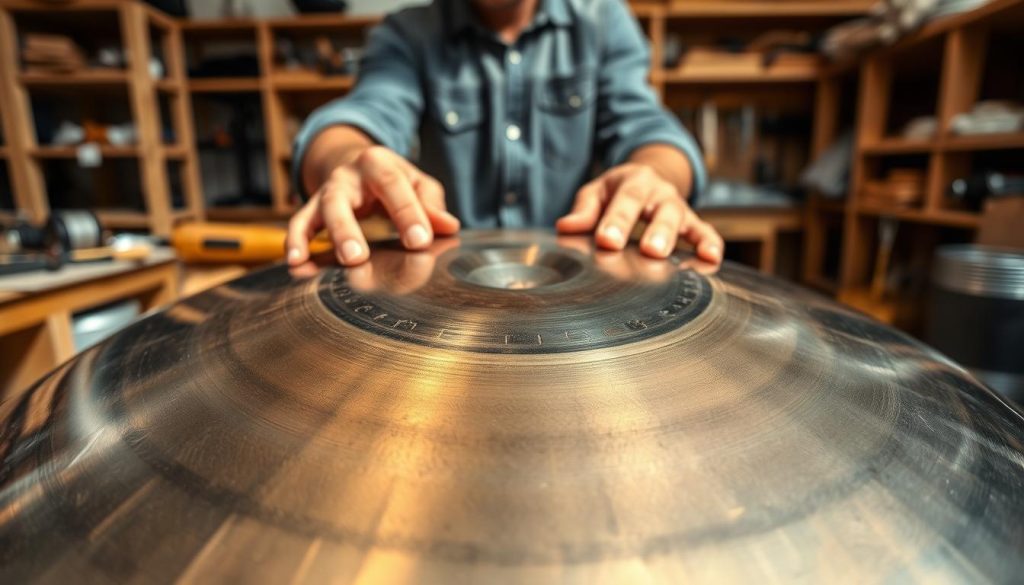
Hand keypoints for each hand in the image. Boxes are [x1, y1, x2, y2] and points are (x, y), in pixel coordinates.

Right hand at [287, 146, 459, 266]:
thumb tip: (448, 226)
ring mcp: (326, 192)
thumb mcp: (417, 184)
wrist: (357, 166)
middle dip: (348, 229)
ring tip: (322, 262)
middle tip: (357, 258)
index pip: (393, 186)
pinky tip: (296, 264)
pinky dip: (295, 243)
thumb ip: (431, 204)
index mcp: (378, 163)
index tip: (420, 242)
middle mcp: (347, 175)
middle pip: (342, 199)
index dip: (407, 214)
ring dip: (321, 238)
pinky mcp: (312, 209)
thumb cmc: (394, 181)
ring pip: (320, 212)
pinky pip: (299, 224)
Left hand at [555, 163, 723, 264]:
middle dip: (654, 231)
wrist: (647, 179)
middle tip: (649, 252)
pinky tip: (711, 259)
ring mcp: (677, 206)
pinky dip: (709, 244)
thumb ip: (584, 209)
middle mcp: (659, 191)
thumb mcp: (598, 192)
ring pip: (680, 219)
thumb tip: (566, 227)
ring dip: (674, 239)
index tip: (607, 241)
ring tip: (667, 257)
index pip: (626, 199)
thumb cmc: (617, 192)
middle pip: (660, 210)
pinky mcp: (691, 222)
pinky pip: (704, 231)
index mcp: (634, 180)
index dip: (617, 221)